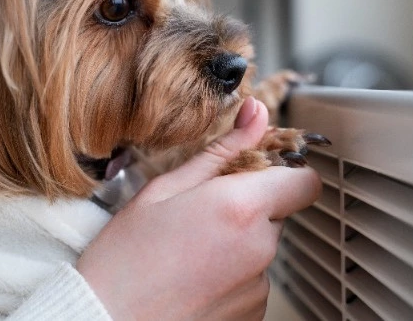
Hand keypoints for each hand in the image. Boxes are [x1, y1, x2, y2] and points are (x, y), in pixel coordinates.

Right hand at [77, 97, 321, 319]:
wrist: (108, 319)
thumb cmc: (126, 257)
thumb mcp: (165, 189)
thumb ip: (221, 150)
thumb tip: (256, 112)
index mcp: (241, 207)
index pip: (305, 182)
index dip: (284, 174)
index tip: (255, 176)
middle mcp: (260, 247)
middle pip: (276, 213)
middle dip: (247, 207)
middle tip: (199, 215)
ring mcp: (259, 286)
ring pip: (260, 247)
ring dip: (236, 243)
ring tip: (188, 252)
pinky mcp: (253, 313)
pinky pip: (251, 280)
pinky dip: (229, 275)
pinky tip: (192, 278)